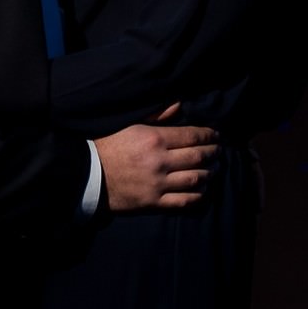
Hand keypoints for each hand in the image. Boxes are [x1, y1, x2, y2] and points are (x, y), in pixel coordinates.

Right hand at [93, 119, 218, 211]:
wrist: (89, 175)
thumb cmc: (108, 144)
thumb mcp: (129, 123)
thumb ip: (156, 115)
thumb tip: (179, 105)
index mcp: (155, 138)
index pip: (192, 135)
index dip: (209, 135)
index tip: (216, 135)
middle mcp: (160, 161)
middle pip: (198, 157)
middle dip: (213, 153)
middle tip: (218, 150)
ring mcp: (158, 184)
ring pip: (195, 179)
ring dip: (209, 173)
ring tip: (213, 169)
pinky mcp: (153, 203)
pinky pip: (184, 201)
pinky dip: (198, 195)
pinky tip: (202, 190)